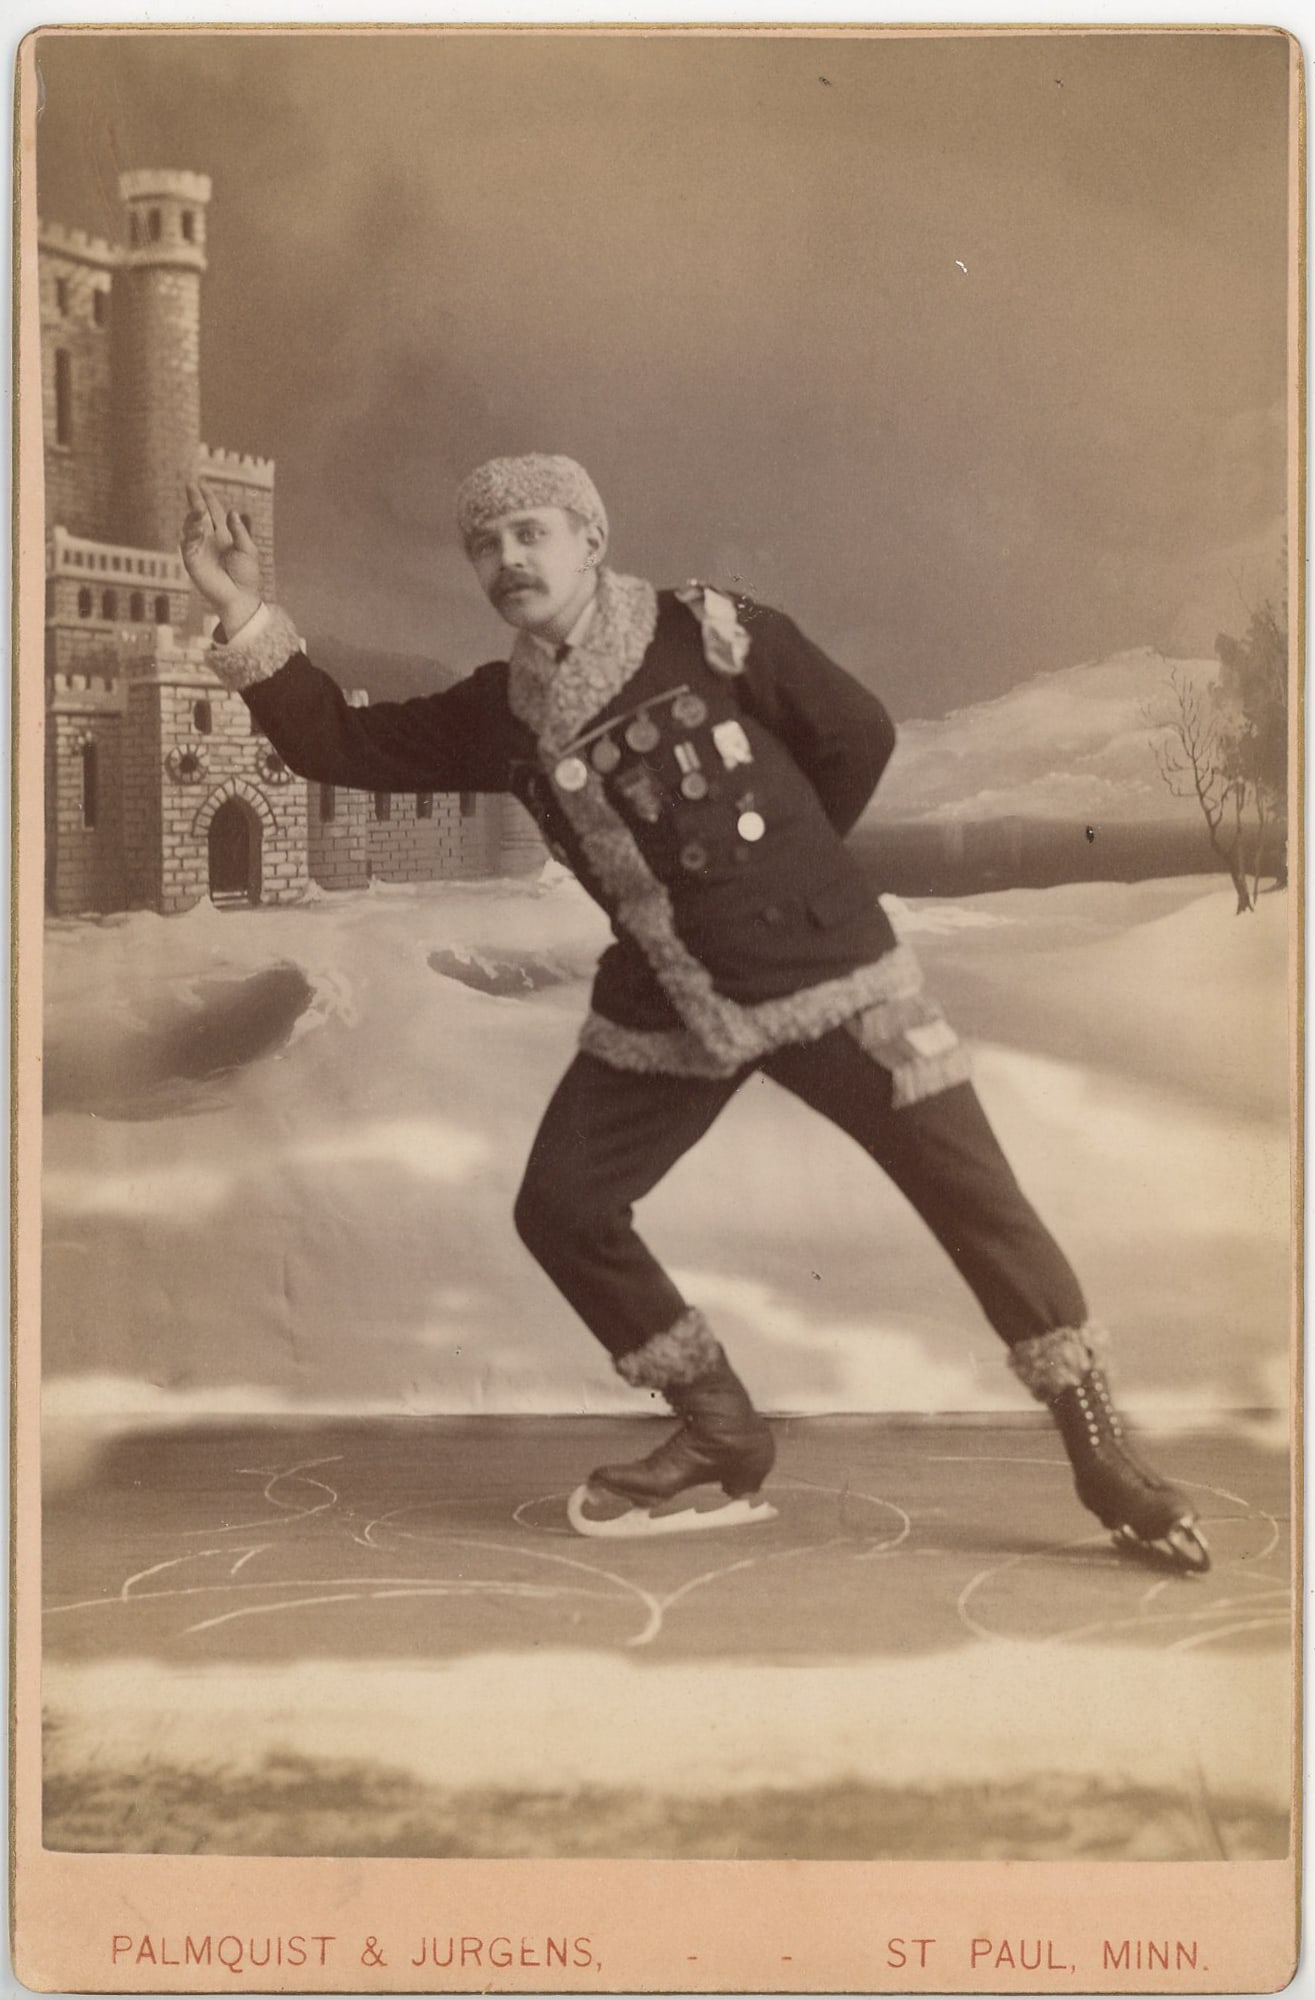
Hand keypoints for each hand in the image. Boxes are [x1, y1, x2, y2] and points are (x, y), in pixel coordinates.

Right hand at [180, 481, 262, 630]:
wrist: (241, 597)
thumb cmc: (247, 575)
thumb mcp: (248, 549)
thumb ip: (239, 531)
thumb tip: (232, 512)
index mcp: (223, 534)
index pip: (213, 511)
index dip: (207, 497)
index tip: (201, 483)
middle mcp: (209, 539)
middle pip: (199, 514)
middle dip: (195, 499)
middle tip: (191, 485)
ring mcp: (199, 548)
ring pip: (190, 526)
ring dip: (194, 516)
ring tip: (199, 509)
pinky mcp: (192, 561)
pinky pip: (187, 544)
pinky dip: (191, 535)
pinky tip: (198, 528)